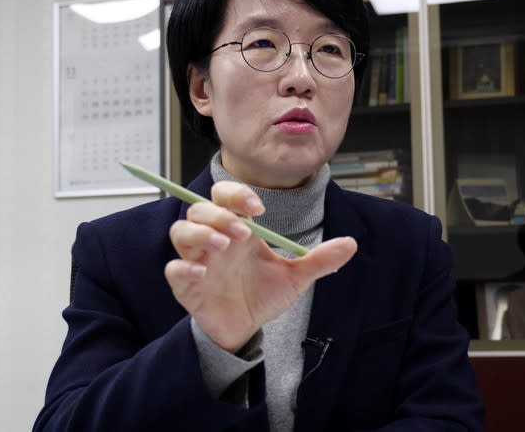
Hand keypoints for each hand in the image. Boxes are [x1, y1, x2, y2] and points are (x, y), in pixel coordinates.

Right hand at [166, 181, 356, 352]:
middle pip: (200, 209)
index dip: (237, 194)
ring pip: (181, 232)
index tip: (259, 209)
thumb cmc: (263, 295)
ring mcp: (198, 261)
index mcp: (237, 229)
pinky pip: (173, 270)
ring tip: (222, 246)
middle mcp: (214, 240)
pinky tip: (200, 272)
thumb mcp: (295, 277)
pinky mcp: (187, 287)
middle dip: (219, 215)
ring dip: (199, 233)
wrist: (247, 329)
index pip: (226, 196)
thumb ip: (319, 260)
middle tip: (243, 232)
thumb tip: (351, 243)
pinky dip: (183, 268)